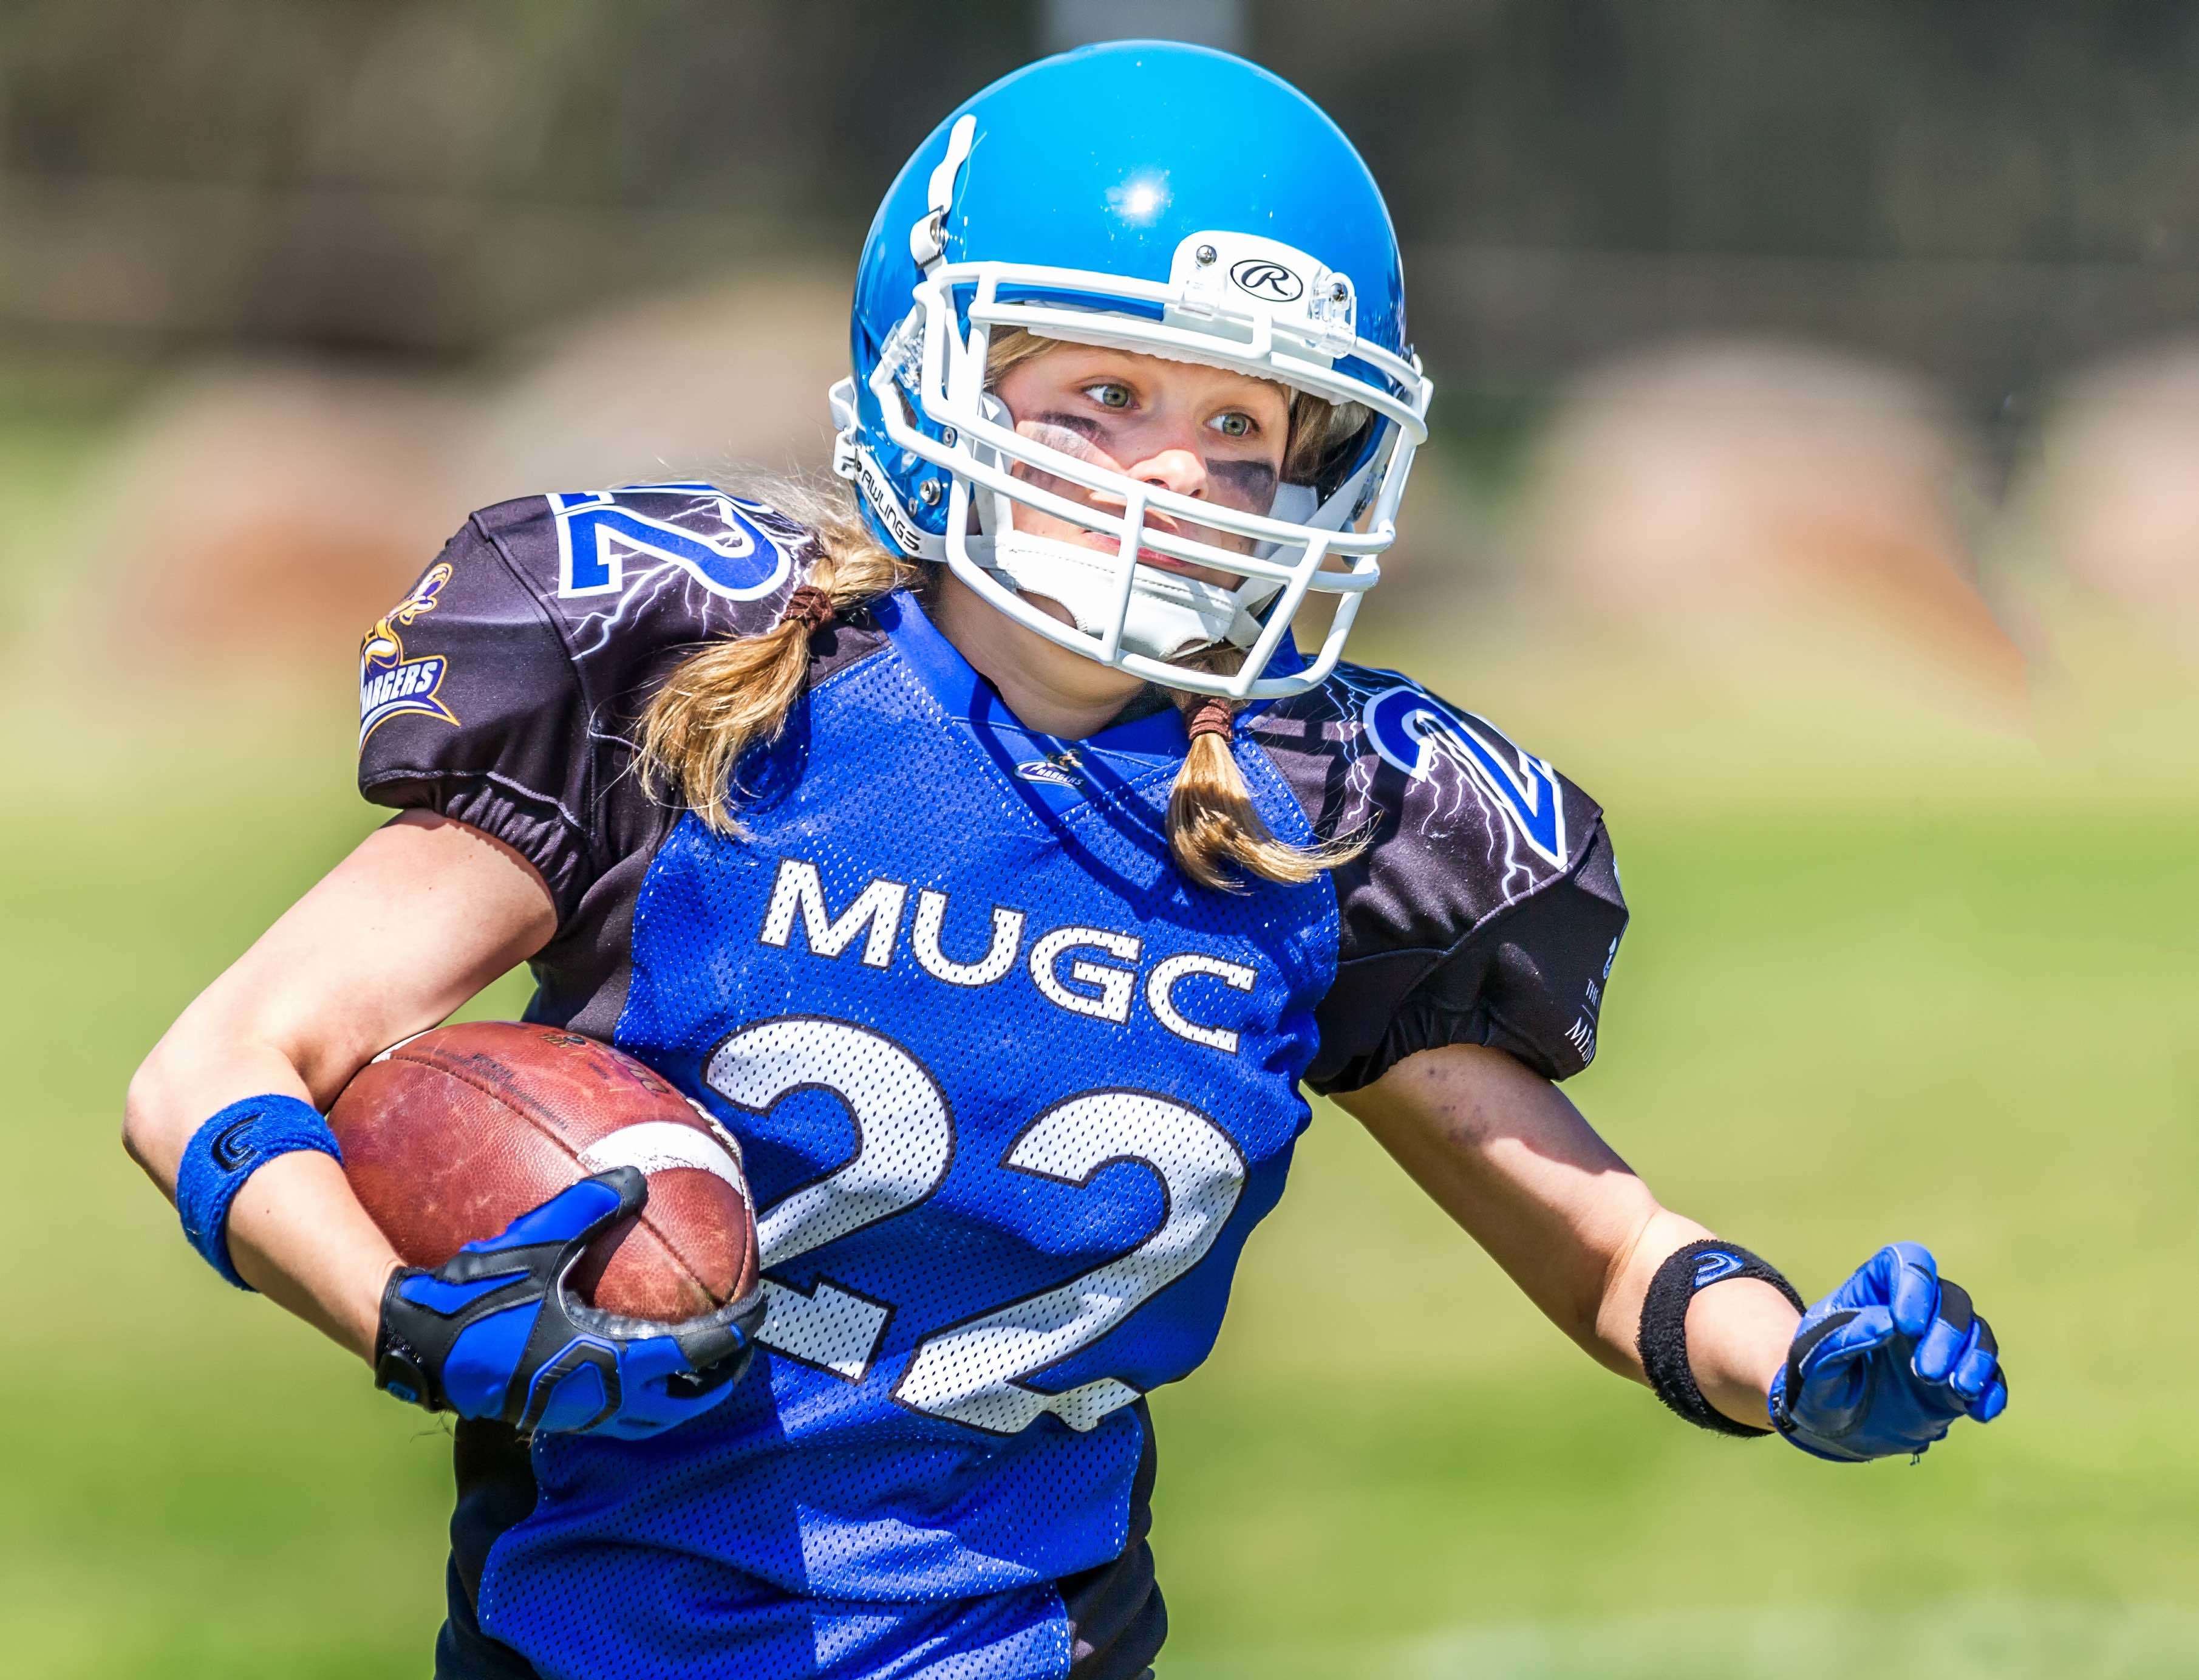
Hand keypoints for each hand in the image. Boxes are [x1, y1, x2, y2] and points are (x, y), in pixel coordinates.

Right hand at [373, 1167, 764, 1437]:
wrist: (422, 1346)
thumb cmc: (481, 1297)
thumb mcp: (539, 1242)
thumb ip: (589, 1207)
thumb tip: (635, 1174)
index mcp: (611, 1359)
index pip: (697, 1352)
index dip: (737, 1332)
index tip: (760, 1309)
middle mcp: (603, 1397)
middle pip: (686, 1402)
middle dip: (721, 1376)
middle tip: (742, 1345)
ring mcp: (579, 1414)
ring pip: (653, 1419)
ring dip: (684, 1395)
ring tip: (701, 1364)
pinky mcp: (556, 1417)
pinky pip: (619, 1415)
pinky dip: (645, 1398)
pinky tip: (638, 1366)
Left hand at [1769, 1241, 2007, 1461]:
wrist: (1828, 1425)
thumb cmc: (1814, 1386)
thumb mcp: (1812, 1368)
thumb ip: (1841, 1342)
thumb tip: (1887, 1322)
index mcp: (1872, 1293)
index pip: (1905, 1262)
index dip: (1914, 1284)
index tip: (1905, 1325)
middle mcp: (1913, 1311)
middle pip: (1950, 1298)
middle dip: (1947, 1333)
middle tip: (1926, 1373)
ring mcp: (1939, 1345)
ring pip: (1976, 1332)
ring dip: (1974, 1359)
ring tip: (1958, 1389)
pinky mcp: (1957, 1381)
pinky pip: (1990, 1376)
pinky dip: (1992, 1390)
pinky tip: (1981, 1411)